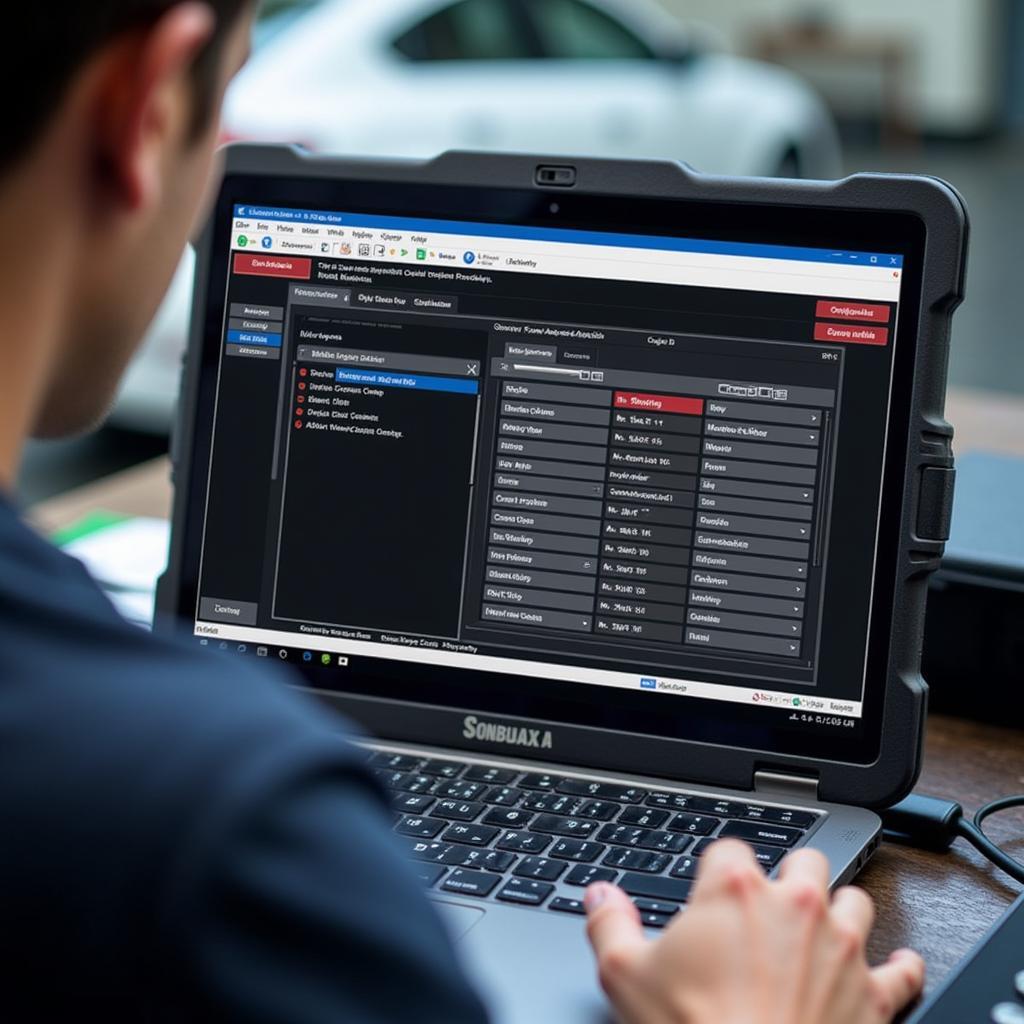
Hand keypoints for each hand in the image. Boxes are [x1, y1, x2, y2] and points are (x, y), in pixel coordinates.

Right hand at [585, 839, 923, 1023]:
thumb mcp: (625, 976)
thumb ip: (609, 924)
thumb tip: (600, 896)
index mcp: (734, 892)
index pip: (730, 850)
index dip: (718, 871)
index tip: (711, 893)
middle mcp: (795, 906)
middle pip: (804, 860)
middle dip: (788, 876)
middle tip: (770, 906)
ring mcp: (841, 948)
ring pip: (855, 899)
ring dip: (840, 909)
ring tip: (823, 927)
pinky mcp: (875, 995)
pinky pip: (902, 969)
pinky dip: (900, 966)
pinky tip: (896, 965)